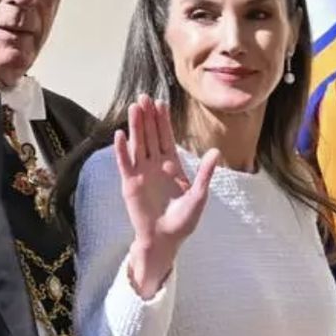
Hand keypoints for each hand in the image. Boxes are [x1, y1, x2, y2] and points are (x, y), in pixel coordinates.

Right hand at [114, 95, 217, 295]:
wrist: (165, 239)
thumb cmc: (183, 221)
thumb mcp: (199, 196)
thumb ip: (204, 174)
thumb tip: (215, 152)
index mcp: (172, 165)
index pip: (166, 137)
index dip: (163, 120)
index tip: (161, 102)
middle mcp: (154, 165)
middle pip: (150, 135)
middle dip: (148, 117)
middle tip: (144, 97)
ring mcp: (141, 172)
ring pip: (137, 144)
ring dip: (135, 127)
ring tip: (134, 107)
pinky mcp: (130, 184)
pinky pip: (125, 163)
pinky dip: (122, 150)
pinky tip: (120, 135)